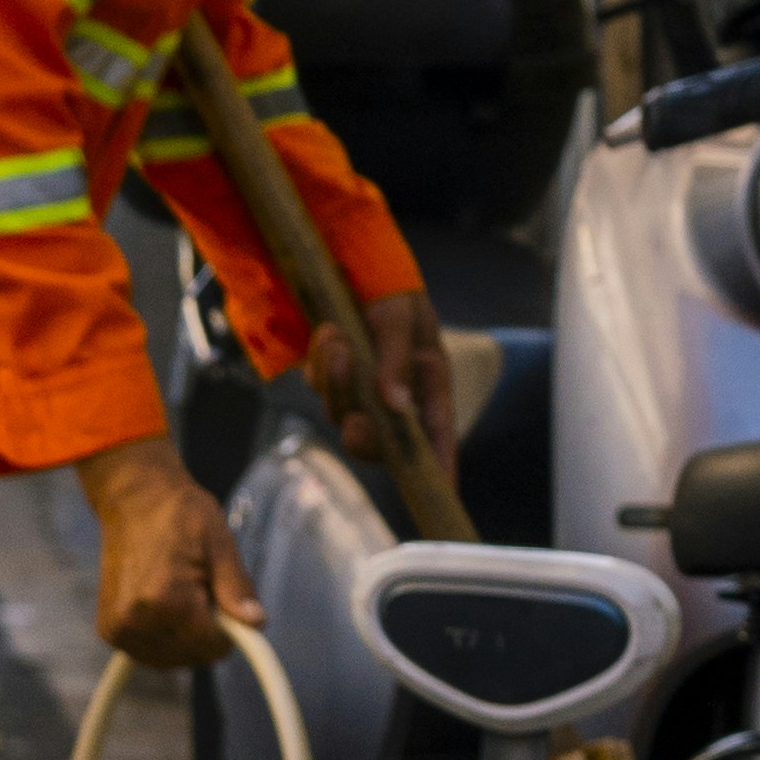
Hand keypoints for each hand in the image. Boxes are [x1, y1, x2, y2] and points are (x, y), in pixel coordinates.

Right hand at [78, 435, 259, 671]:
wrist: (134, 499)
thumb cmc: (180, 515)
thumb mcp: (220, 544)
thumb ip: (236, 589)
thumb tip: (256, 623)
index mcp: (167, 600)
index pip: (211, 646)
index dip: (229, 631)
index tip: (230, 609)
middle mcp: (137, 620)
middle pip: (191, 656)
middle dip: (206, 633)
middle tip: (205, 594)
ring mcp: (118, 628)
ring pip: (170, 660)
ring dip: (185, 639)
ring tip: (184, 596)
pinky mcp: (109, 629)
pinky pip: (148, 653)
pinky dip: (165, 640)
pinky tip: (168, 610)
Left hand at [309, 280, 459, 494]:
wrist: (348, 263)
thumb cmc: (392, 291)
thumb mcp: (403, 317)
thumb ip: (398, 360)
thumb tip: (398, 406)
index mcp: (427, 386)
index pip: (437, 438)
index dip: (440, 469)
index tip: (441, 495)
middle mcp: (394, 396)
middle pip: (376, 442)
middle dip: (362, 433)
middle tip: (355, 421)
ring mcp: (359, 389)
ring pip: (340, 412)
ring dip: (335, 380)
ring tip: (336, 337)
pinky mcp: (331, 378)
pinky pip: (318, 386)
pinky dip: (319, 361)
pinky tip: (327, 331)